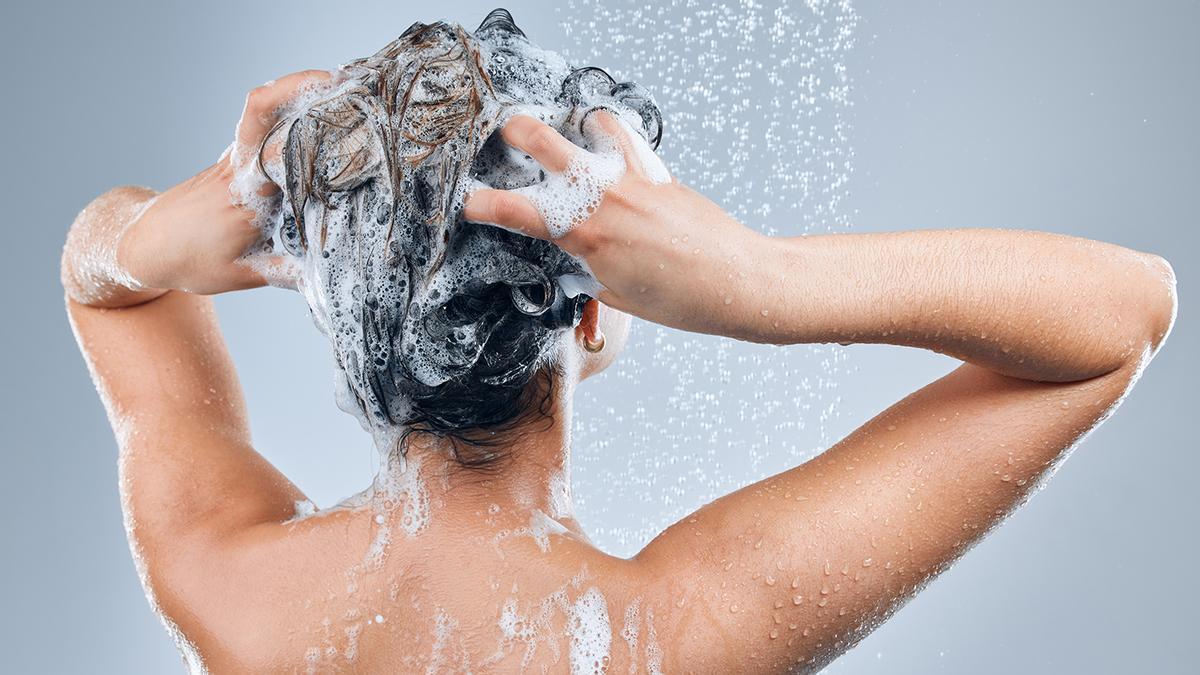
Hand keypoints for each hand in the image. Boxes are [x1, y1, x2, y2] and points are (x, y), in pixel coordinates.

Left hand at [119, 70, 329, 294]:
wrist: (144, 244)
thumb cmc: (189, 261)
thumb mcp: (241, 276)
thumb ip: (286, 271)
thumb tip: (329, 271)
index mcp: (243, 199)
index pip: (283, 159)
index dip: (320, 143)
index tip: (358, 139)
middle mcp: (238, 168)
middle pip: (262, 111)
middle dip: (301, 88)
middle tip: (347, 83)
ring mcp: (234, 156)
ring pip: (260, 107)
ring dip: (295, 87)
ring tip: (340, 82)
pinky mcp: (234, 155)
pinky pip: (259, 118)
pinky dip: (286, 102)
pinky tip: (316, 103)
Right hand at [463, 114, 770, 337]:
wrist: (737, 281)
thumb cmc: (680, 299)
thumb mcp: (619, 294)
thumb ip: (590, 267)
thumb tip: (578, 256)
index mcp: (585, 234)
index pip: (518, 212)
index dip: (484, 205)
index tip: (470, 203)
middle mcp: (604, 197)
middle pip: (543, 141)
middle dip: (515, 132)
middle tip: (505, 135)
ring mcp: (633, 178)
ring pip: (593, 123)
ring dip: (577, 126)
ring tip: (574, 134)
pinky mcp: (660, 171)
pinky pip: (629, 140)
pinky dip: (615, 137)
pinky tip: (613, 149)